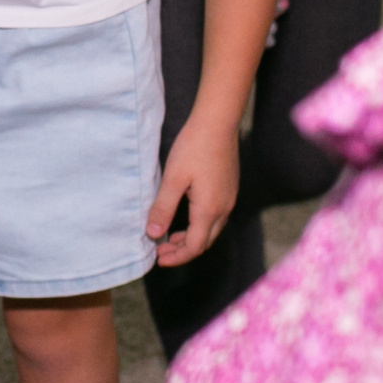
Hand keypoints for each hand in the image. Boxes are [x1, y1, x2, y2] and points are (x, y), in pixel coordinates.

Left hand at [147, 115, 238, 267]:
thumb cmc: (194, 148)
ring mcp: (229, 199)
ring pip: (211, 230)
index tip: (159, 259)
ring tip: (169, 237)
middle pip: (205, 242)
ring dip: (191, 238)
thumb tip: (153, 234)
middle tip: (160, 251)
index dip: (177, 257)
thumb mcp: (173, 179)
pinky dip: (199, 225)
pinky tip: (185, 219)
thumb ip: (163, 208)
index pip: (194, 246)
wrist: (217, 124)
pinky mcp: (229, 189)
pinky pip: (215, 217)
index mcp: (209, 209)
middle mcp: (224, 208)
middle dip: (183, 251)